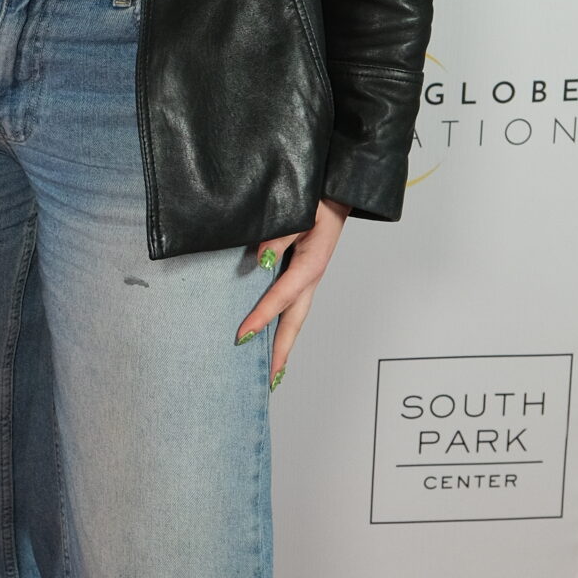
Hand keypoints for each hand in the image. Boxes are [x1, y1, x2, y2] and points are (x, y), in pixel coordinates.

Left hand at [236, 199, 350, 387]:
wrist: (336, 196)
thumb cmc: (318, 202)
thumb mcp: (300, 214)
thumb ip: (278, 237)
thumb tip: (260, 261)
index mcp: (310, 265)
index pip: (281, 297)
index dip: (261, 317)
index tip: (241, 336)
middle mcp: (311, 278)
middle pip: (294, 322)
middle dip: (281, 351)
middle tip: (270, 381)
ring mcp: (309, 279)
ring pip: (295, 318)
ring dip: (283, 344)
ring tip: (273, 372)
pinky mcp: (304, 276)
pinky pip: (293, 306)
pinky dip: (284, 325)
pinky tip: (273, 336)